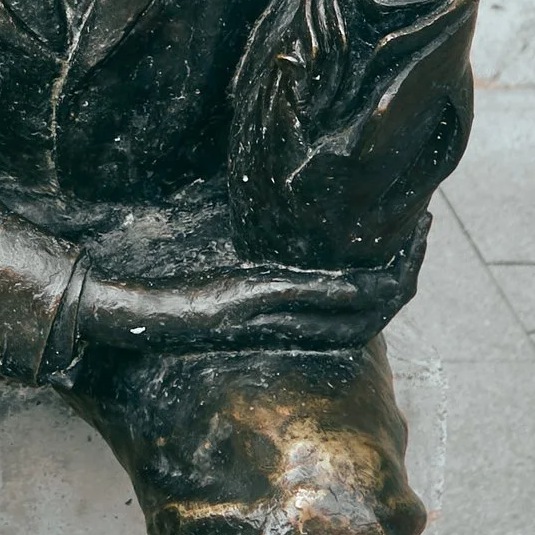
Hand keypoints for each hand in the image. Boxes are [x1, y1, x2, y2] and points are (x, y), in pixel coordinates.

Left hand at [71, 248, 419, 357]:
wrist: (109, 308)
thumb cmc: (153, 282)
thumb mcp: (214, 260)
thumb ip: (249, 250)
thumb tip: (276, 214)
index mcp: (277, 310)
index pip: (356, 307)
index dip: (393, 278)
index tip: (413, 237)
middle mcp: (280, 320)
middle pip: (367, 314)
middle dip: (404, 275)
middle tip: (425, 233)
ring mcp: (266, 316)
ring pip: (352, 313)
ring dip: (389, 278)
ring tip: (412, 237)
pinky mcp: (247, 305)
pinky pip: (311, 301)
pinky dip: (349, 287)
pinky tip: (369, 266)